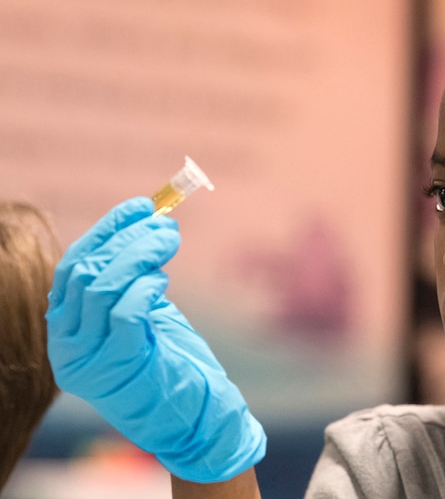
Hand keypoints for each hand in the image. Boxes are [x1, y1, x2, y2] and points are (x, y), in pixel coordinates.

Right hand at [46, 197, 266, 482]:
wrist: (194, 419)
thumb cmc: (171, 363)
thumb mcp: (145, 314)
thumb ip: (134, 278)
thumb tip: (147, 223)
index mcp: (68, 330)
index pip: (72, 267)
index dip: (105, 231)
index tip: (140, 206)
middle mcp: (68, 345)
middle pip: (83, 272)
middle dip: (125, 238)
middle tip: (163, 223)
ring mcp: (89, 360)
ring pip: (100, 287)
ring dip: (139, 254)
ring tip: (169, 239)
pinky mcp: (119, 366)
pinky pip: (125, 313)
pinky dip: (145, 287)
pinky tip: (162, 280)